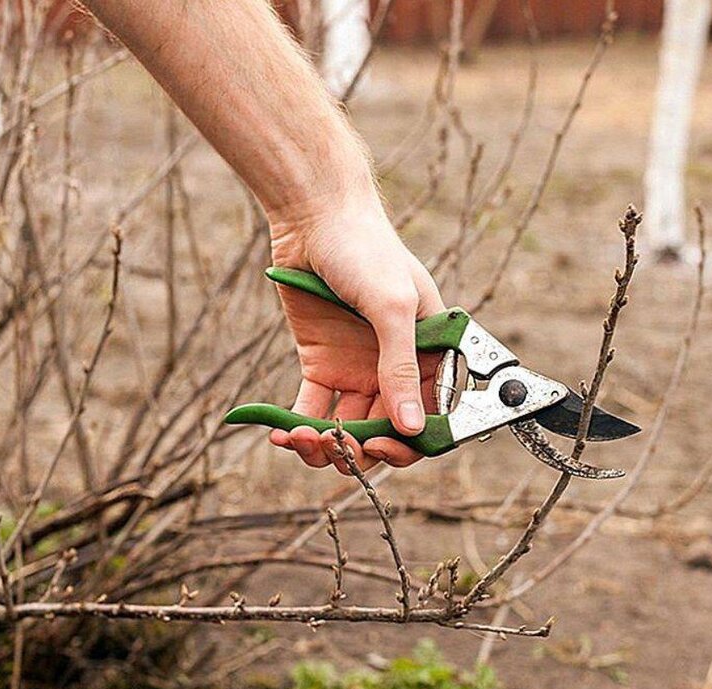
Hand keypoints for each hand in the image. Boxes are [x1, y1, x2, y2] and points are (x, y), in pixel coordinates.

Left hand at [267, 198, 444, 472]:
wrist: (314, 217)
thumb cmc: (366, 249)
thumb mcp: (391, 306)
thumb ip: (400, 367)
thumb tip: (413, 427)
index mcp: (430, 355)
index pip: (429, 417)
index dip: (410, 444)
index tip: (380, 448)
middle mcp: (395, 369)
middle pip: (386, 432)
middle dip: (362, 449)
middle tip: (337, 447)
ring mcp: (357, 370)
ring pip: (348, 429)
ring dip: (327, 445)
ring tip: (301, 439)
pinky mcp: (320, 366)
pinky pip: (312, 410)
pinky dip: (297, 428)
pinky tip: (282, 435)